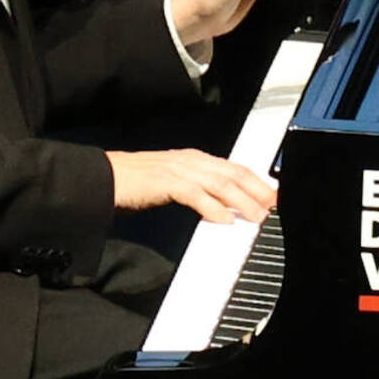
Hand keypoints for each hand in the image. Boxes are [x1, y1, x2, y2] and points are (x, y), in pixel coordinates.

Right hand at [105, 149, 277, 223]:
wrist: (104, 177)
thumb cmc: (135, 183)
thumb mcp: (172, 183)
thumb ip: (197, 190)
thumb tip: (222, 207)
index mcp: (193, 159)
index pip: (233, 167)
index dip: (256, 181)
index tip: (273, 196)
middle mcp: (190, 160)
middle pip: (233, 173)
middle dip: (257, 190)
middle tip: (274, 207)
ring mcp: (178, 169)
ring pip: (219, 183)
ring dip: (241, 201)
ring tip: (256, 217)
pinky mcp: (164, 182)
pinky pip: (194, 194)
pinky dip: (212, 207)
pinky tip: (223, 220)